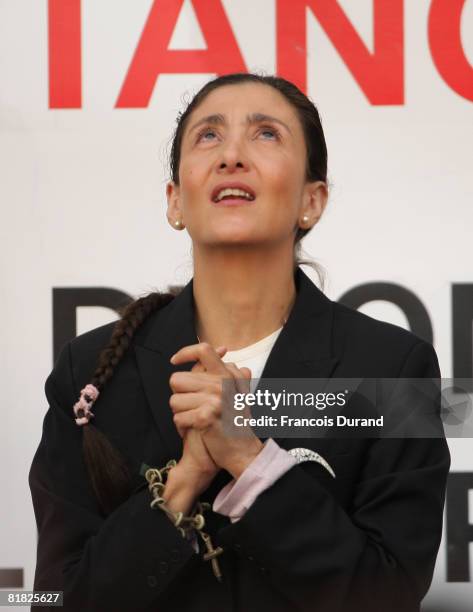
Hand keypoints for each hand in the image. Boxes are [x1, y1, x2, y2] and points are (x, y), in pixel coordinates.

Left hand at [169, 342, 263, 478]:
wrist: (245, 452)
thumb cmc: (237, 423)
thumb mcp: (239, 391)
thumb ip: (229, 370)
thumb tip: (222, 349)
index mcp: (228, 375)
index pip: (203, 350)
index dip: (185, 352)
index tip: (175, 360)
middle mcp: (221, 385)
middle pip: (177, 379)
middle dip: (179, 396)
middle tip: (192, 406)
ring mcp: (214, 400)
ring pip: (174, 401)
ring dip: (180, 413)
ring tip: (195, 419)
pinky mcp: (205, 417)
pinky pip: (178, 418)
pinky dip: (182, 427)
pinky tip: (194, 430)